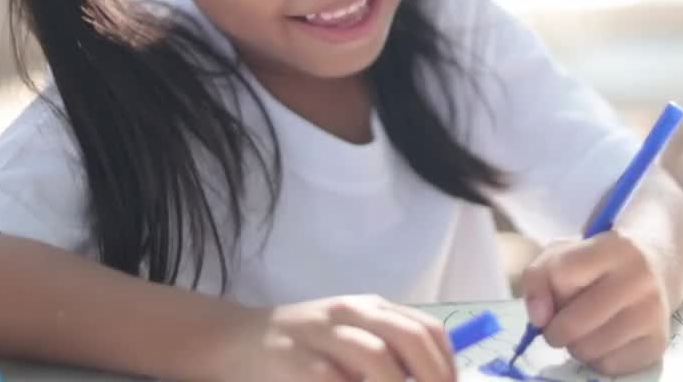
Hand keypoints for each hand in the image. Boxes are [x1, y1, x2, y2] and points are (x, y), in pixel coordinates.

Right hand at [221, 294, 456, 381]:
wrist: (236, 338)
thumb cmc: (302, 344)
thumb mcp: (348, 336)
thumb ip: (385, 350)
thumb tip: (430, 378)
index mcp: (370, 308)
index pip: (424, 328)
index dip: (446, 362)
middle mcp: (349, 314)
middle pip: (407, 337)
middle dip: (432, 374)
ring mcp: (321, 335)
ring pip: (375, 356)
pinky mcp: (293, 360)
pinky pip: (331, 378)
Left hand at [519, 232, 668, 374]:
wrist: (655, 264)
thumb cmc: (599, 261)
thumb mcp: (563, 253)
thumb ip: (538, 278)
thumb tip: (539, 319)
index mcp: (613, 248)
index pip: (561, 275)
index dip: (545, 292)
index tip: (549, 299)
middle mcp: (639, 279)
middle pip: (573, 324)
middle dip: (556, 331)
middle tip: (559, 327)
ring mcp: (653, 313)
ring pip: (589, 350)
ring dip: (576, 346)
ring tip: (584, 331)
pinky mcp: (658, 343)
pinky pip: (609, 366)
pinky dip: (598, 358)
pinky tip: (605, 340)